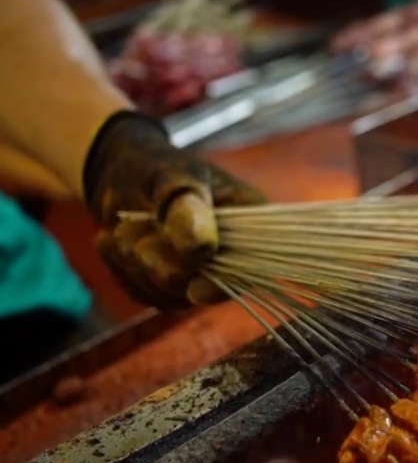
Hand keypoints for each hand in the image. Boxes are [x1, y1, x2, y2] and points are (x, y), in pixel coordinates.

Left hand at [84, 110, 265, 308]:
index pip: (259, 262)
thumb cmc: (151, 166)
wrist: (118, 173)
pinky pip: (145, 295)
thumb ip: (187, 208)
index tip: (194, 288)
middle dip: (160, 261)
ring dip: (133, 264)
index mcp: (251, 220)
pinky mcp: (170, 286)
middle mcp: (233, 253)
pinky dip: (121, 270)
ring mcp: (202, 273)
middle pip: (207, 286)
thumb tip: (202, 247)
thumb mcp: (168, 176)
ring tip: (122, 228)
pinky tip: (114, 241)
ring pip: (170, 295)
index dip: (228, 281)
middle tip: (132, 228)